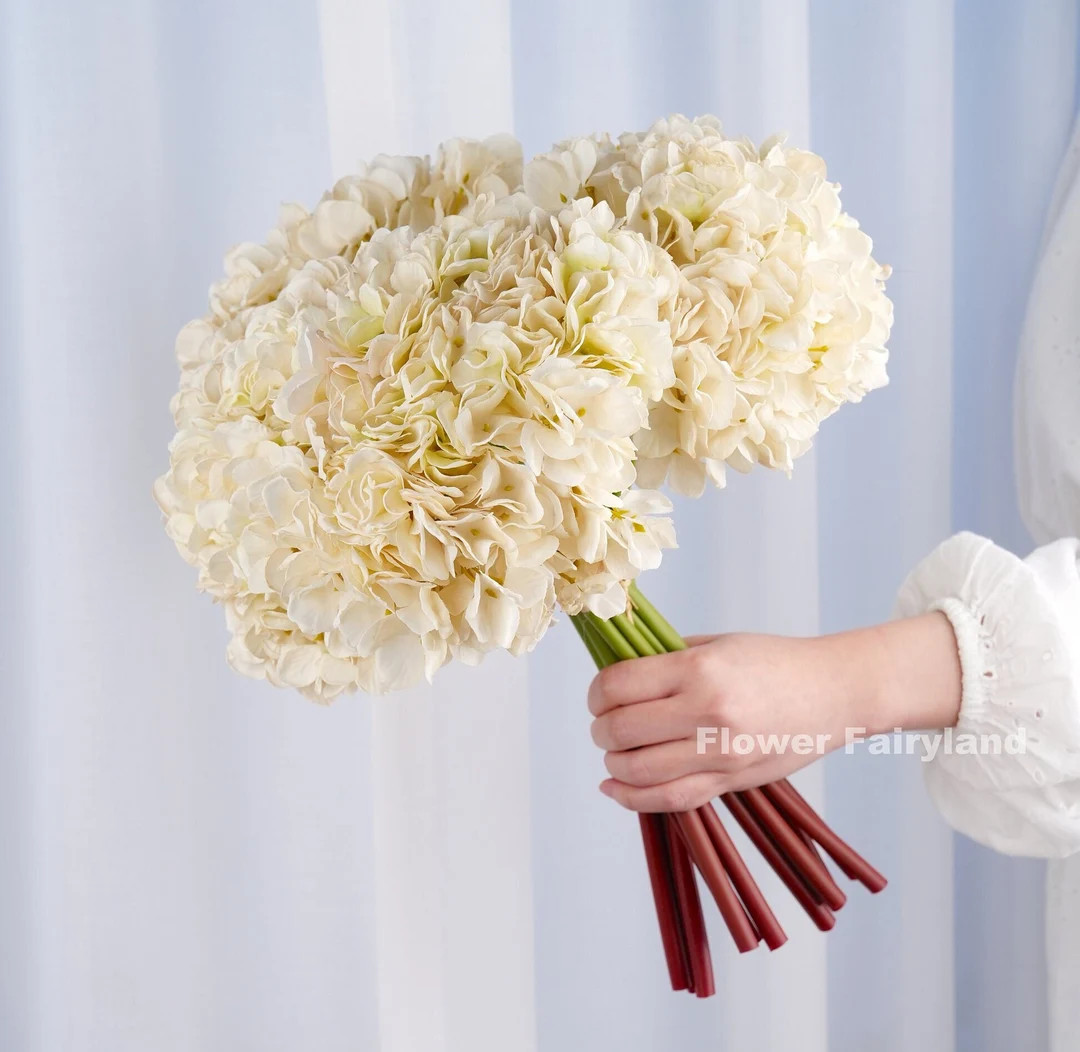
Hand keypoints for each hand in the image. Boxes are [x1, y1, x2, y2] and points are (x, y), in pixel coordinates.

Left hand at [587, 613, 961, 812]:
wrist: (833, 692)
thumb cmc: (773, 661)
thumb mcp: (716, 645)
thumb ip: (665, 659)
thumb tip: (614, 676)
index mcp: (699, 670)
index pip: (618, 686)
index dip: (596, 693)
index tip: (598, 695)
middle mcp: (707, 712)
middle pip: (621, 730)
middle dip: (600, 728)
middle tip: (604, 722)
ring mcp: (720, 753)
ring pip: (638, 771)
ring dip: (613, 762)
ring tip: (615, 750)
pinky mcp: (730, 782)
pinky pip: (669, 800)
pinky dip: (631, 797)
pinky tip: (615, 787)